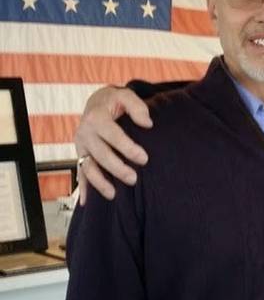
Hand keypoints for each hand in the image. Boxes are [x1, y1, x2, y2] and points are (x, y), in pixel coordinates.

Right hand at [75, 86, 152, 204]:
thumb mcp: (126, 96)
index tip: (144, 158)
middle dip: (116, 168)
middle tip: (133, 178)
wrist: (97, 103)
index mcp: (96, 117)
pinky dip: (83, 188)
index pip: (112, 135)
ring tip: (113, 194)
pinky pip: (80, 172)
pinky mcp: (81, 154)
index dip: (127, 148)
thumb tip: (147, 124)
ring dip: (99, 181)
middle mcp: (85, 132)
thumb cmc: (115, 101)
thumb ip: (137, 107)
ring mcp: (81, 145)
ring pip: (87, 167)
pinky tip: (85, 203)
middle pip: (100, 154)